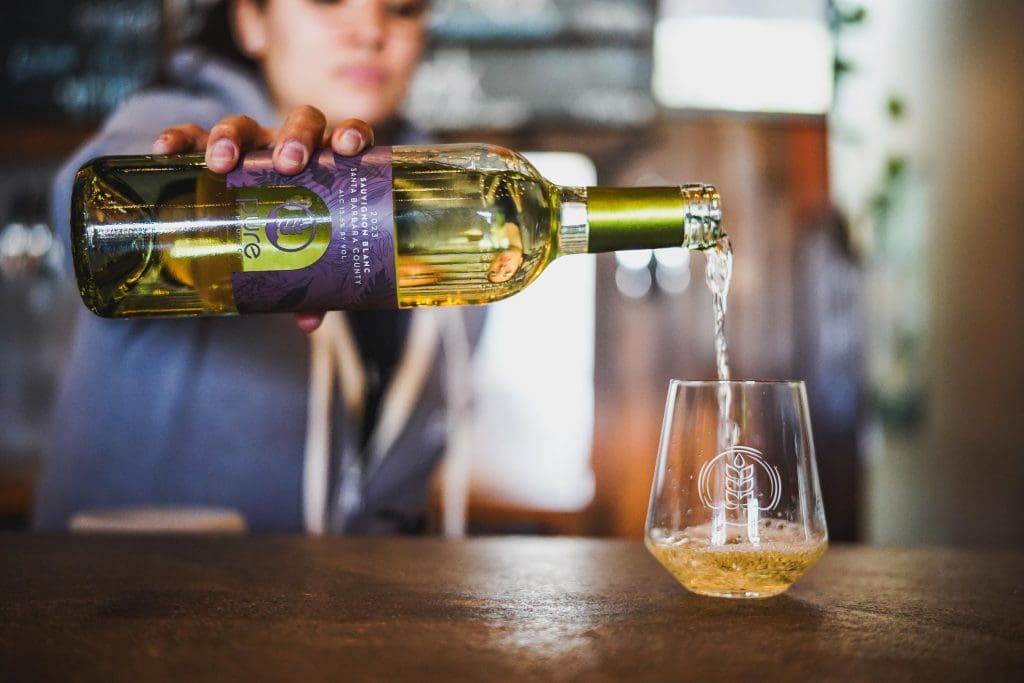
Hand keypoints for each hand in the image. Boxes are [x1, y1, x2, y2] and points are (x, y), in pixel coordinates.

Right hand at [151, 106, 375, 332]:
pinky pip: (193, 136)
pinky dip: (181, 138)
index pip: (344, 137)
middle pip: (298, 122)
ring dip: (233, 136)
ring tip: (220, 162)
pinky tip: (166, 149)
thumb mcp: (306, 260)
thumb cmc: (290, 237)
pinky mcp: (211, 150)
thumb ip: (314, 287)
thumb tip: (309, 320)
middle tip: (287, 164)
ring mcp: (252, 145)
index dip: (350, 134)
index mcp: (326, 165)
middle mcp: (291, 148)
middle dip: (293, 137)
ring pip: (245, 124)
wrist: (254, 228)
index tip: (347, 148)